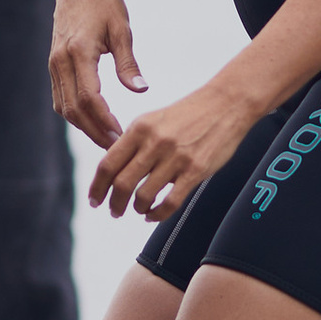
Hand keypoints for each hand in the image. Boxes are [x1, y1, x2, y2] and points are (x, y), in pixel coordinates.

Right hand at [48, 0, 146, 150]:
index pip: (89, 97)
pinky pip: (60, 98)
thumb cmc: (103, 3)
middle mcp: (61, 61)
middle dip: (95, 131)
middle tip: (117, 148)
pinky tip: (93, 123)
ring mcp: (54, 64)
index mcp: (79, 52)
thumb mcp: (122, 29)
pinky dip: (75, 115)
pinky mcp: (54, 65)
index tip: (121, 136)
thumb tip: (141, 90)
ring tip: (107, 141)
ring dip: (84, 127)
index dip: (104, 121)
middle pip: (74, 109)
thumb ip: (128, 62)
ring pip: (64, 107)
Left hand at [85, 70, 265, 223]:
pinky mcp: (195, 171)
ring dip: (137, 209)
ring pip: (144, 196)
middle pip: (122, 184)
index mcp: (139, 128)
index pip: (107, 164)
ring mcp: (175, 158)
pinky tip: (154, 215)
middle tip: (114, 212)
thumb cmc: (189, 113)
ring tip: (138, 210)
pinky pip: (169, 203)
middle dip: (114, 204)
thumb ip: (133, 143)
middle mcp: (154, 143)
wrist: (226, 104)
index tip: (94, 199)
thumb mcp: (153, 120)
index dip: (97, 187)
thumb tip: (113, 170)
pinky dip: (157, 215)